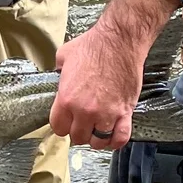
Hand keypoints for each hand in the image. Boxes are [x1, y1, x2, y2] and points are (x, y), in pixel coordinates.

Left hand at [51, 0, 177, 149]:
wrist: (119, 41)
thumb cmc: (93, 46)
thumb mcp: (63, 57)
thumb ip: (59, 74)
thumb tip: (59, 78)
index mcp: (66, 99)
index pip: (58, 128)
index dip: (63, 125)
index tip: (67, 121)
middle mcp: (84, 110)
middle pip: (77, 137)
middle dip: (79, 131)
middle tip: (83, 124)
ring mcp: (106, 113)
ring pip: (98, 141)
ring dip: (97, 137)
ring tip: (98, 129)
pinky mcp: (124, 112)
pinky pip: (120, 138)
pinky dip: (116, 141)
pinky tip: (113, 136)